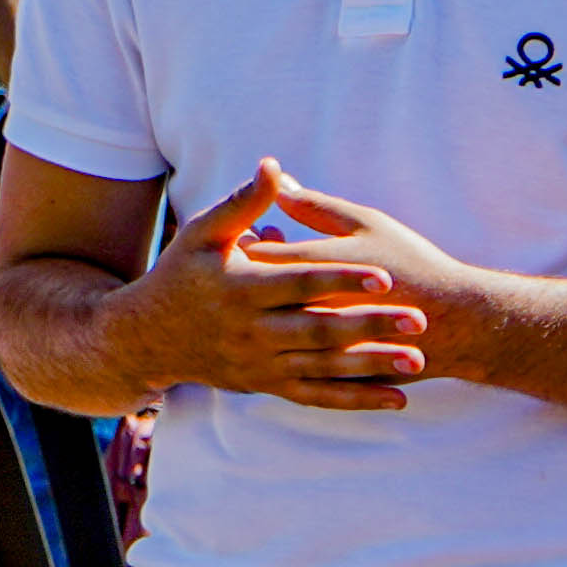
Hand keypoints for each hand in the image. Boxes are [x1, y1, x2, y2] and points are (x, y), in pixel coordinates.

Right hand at [109, 156, 430, 409]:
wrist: (147, 338)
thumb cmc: (179, 275)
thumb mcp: (203, 234)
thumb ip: (243, 203)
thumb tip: (274, 166)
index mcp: (241, 288)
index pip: (301, 283)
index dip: (342, 279)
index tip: (384, 276)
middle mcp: (252, 331)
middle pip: (320, 329)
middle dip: (371, 326)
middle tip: (418, 319)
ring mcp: (260, 363)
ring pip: (325, 369)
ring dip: (372, 366)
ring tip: (417, 360)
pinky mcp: (266, 385)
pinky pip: (317, 397)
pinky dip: (356, 400)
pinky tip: (395, 398)